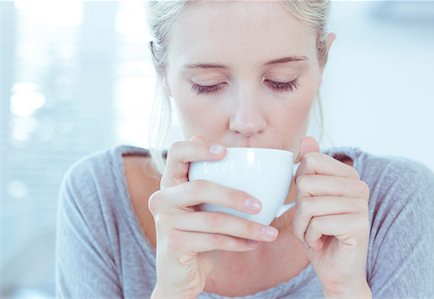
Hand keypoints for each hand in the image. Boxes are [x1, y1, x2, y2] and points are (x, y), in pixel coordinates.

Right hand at [148, 136, 278, 297]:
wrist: (181, 276)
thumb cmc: (200, 235)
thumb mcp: (208, 208)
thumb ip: (219, 185)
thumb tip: (249, 162)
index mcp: (172, 182)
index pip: (177, 153)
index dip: (198, 149)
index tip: (225, 152)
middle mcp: (162, 198)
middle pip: (199, 188)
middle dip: (233, 196)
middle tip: (260, 205)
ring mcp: (164, 221)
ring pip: (212, 220)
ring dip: (246, 227)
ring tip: (269, 232)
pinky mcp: (172, 243)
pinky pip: (213, 240)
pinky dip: (237, 243)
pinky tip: (252, 244)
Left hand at [293, 137, 370, 296]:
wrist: (336, 270)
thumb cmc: (320, 233)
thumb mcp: (309, 198)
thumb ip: (311, 169)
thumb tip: (308, 138)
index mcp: (348, 175)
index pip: (309, 162)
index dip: (299, 187)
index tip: (311, 204)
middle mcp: (359, 185)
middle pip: (305, 183)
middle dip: (299, 209)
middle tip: (312, 223)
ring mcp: (362, 204)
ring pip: (308, 204)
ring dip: (303, 226)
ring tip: (316, 234)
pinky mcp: (360, 223)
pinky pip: (317, 223)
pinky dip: (311, 237)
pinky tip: (323, 243)